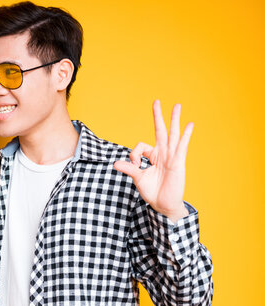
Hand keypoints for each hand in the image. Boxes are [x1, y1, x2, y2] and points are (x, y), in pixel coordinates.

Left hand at [113, 100, 193, 222]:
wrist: (163, 205)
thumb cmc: (152, 191)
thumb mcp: (137, 178)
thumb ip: (129, 169)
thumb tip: (115, 164)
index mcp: (153, 156)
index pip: (141, 146)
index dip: (134, 154)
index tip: (133, 165)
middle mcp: (163, 154)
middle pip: (160, 131)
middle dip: (158, 116)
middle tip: (156, 101)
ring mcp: (171, 157)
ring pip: (172, 135)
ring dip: (174, 120)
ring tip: (176, 105)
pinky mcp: (178, 163)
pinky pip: (182, 147)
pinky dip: (186, 136)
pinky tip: (190, 125)